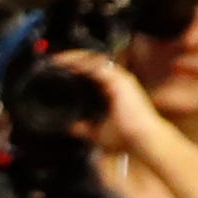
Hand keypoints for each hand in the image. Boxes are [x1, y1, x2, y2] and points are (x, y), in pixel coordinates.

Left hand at [47, 50, 193, 180]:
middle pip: (92, 62)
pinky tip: (70, 65)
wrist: (142, 139)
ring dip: (75, 58)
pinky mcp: (120, 79)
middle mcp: (118, 80)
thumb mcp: (98, 133)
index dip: (75, 68)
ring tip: (59, 60)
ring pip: (94, 60)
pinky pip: (98, 66)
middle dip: (72, 59)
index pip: (92, 72)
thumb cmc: (127, 137)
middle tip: (54, 61)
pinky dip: (83, 64)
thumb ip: (84, 128)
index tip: (58, 70)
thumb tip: (70, 128)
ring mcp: (120, 78)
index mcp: (113, 89)